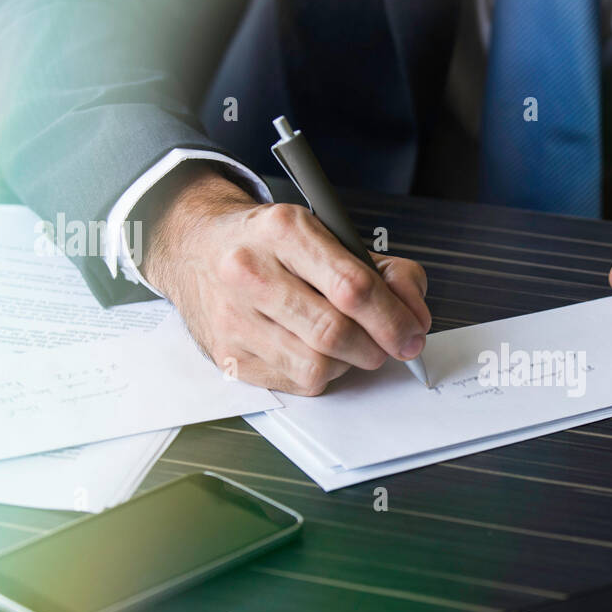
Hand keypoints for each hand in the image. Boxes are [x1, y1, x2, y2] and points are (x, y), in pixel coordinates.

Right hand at [138, 164, 429, 394]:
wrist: (197, 248)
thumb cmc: (275, 246)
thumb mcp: (331, 236)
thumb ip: (386, 272)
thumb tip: (415, 317)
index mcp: (283, 230)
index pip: (352, 286)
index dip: (394, 317)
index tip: (413, 332)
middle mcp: (250, 271)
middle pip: (334, 331)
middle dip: (378, 346)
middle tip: (393, 345)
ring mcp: (233, 316)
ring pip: (317, 364)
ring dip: (350, 362)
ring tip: (351, 344)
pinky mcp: (227, 354)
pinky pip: (296, 382)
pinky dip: (322, 374)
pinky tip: (317, 350)